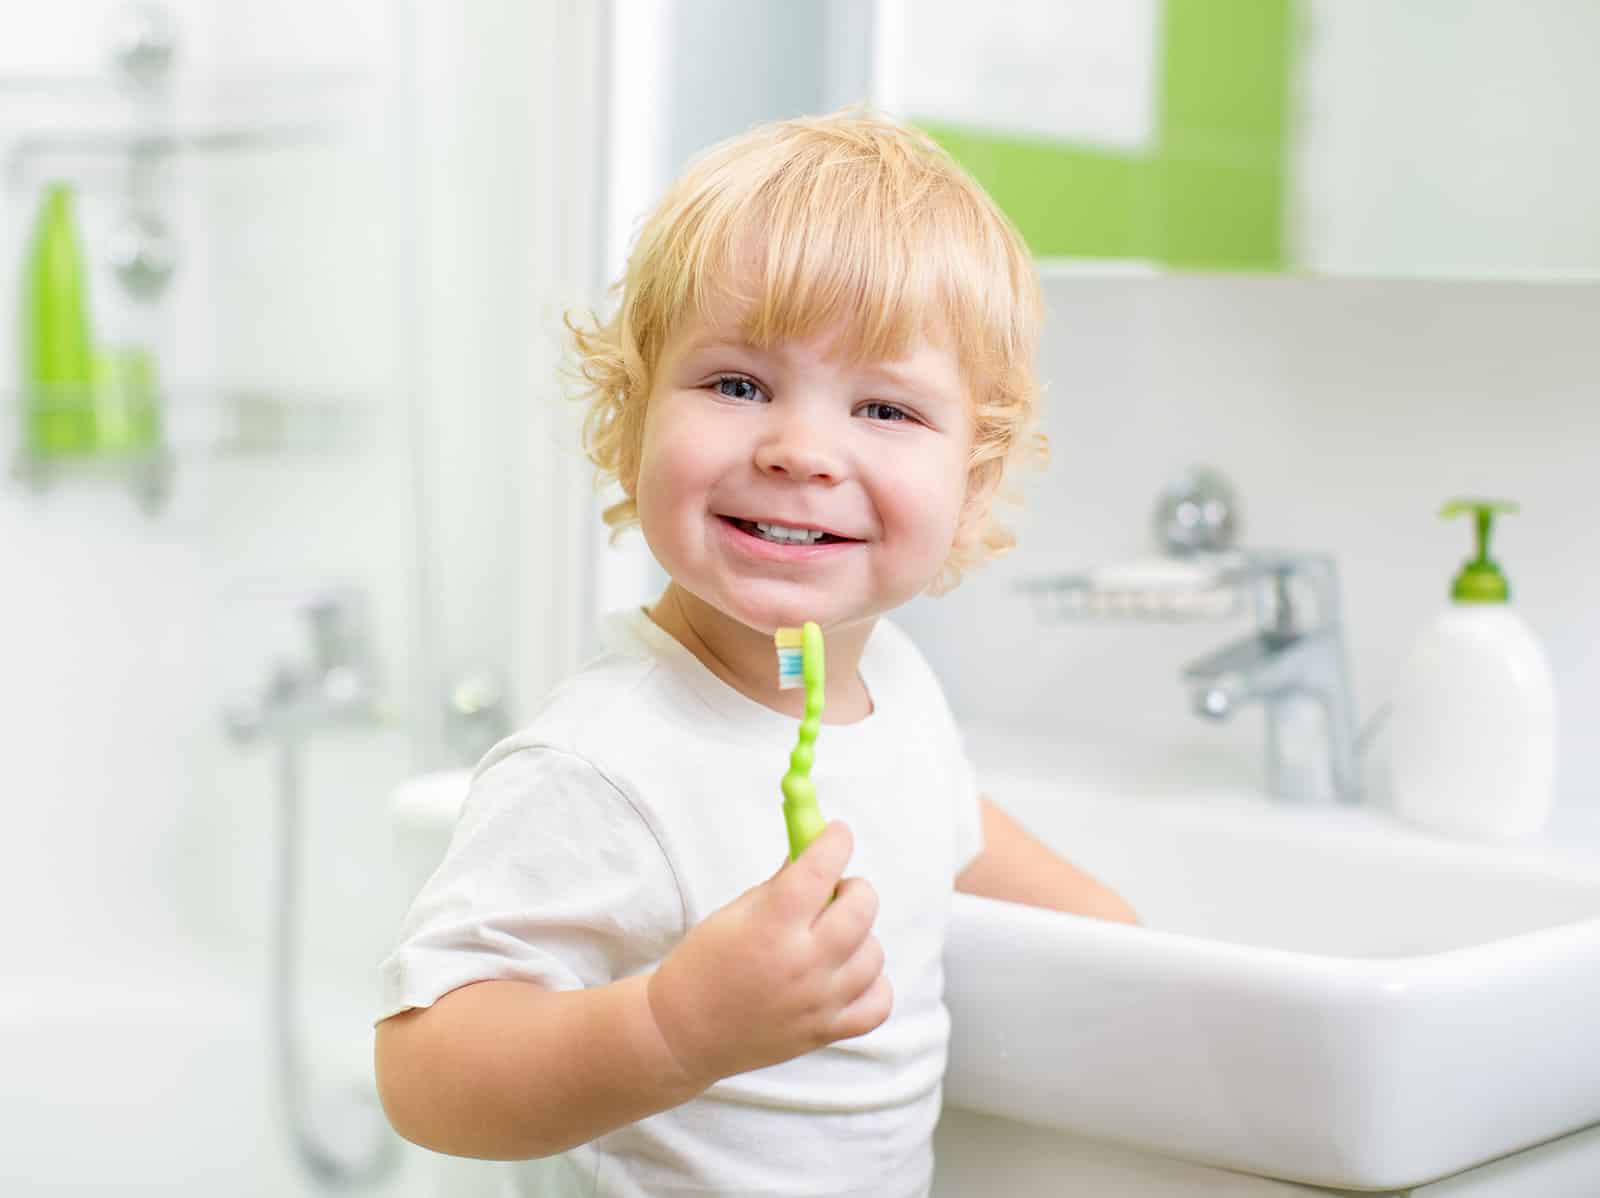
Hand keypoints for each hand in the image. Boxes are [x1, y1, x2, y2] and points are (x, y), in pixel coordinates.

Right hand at [646, 821, 890, 1087]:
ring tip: (832, 937)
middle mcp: (802, 963)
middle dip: (853, 888)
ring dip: (859, 936)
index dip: (835, 842)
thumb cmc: (703, 966)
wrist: (683, 1034)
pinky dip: (872, 984)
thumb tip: (812, 851)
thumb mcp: (734, 913)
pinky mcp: (827, 1032)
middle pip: (862, 908)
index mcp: (771, 926)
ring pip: (874, 952)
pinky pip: (879, 1003)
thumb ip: (780, 883)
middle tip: (834, 891)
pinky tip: (847, 974)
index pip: (821, 869)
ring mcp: (819, 1001)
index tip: (838, 833)